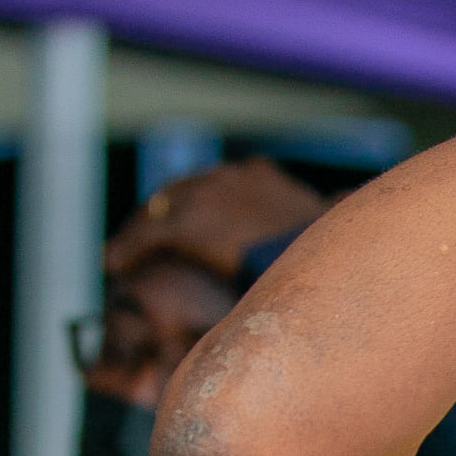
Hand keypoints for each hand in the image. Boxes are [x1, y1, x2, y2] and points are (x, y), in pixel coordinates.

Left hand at [103, 157, 326, 283]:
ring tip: (119, 256)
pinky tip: (111, 265)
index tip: (174, 228)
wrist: (342, 258)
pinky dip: (127, 249)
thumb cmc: (344, 263)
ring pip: (160, 210)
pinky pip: (148, 235)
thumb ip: (308, 249)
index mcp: (262, 178)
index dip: (189, 208)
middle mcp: (233, 178)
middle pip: (179, 193)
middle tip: (136, 241)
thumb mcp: (324, 245)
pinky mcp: (194, 224)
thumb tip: (322, 278)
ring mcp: (211, 197)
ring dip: (138, 233)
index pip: (212, 189)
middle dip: (158, 216)